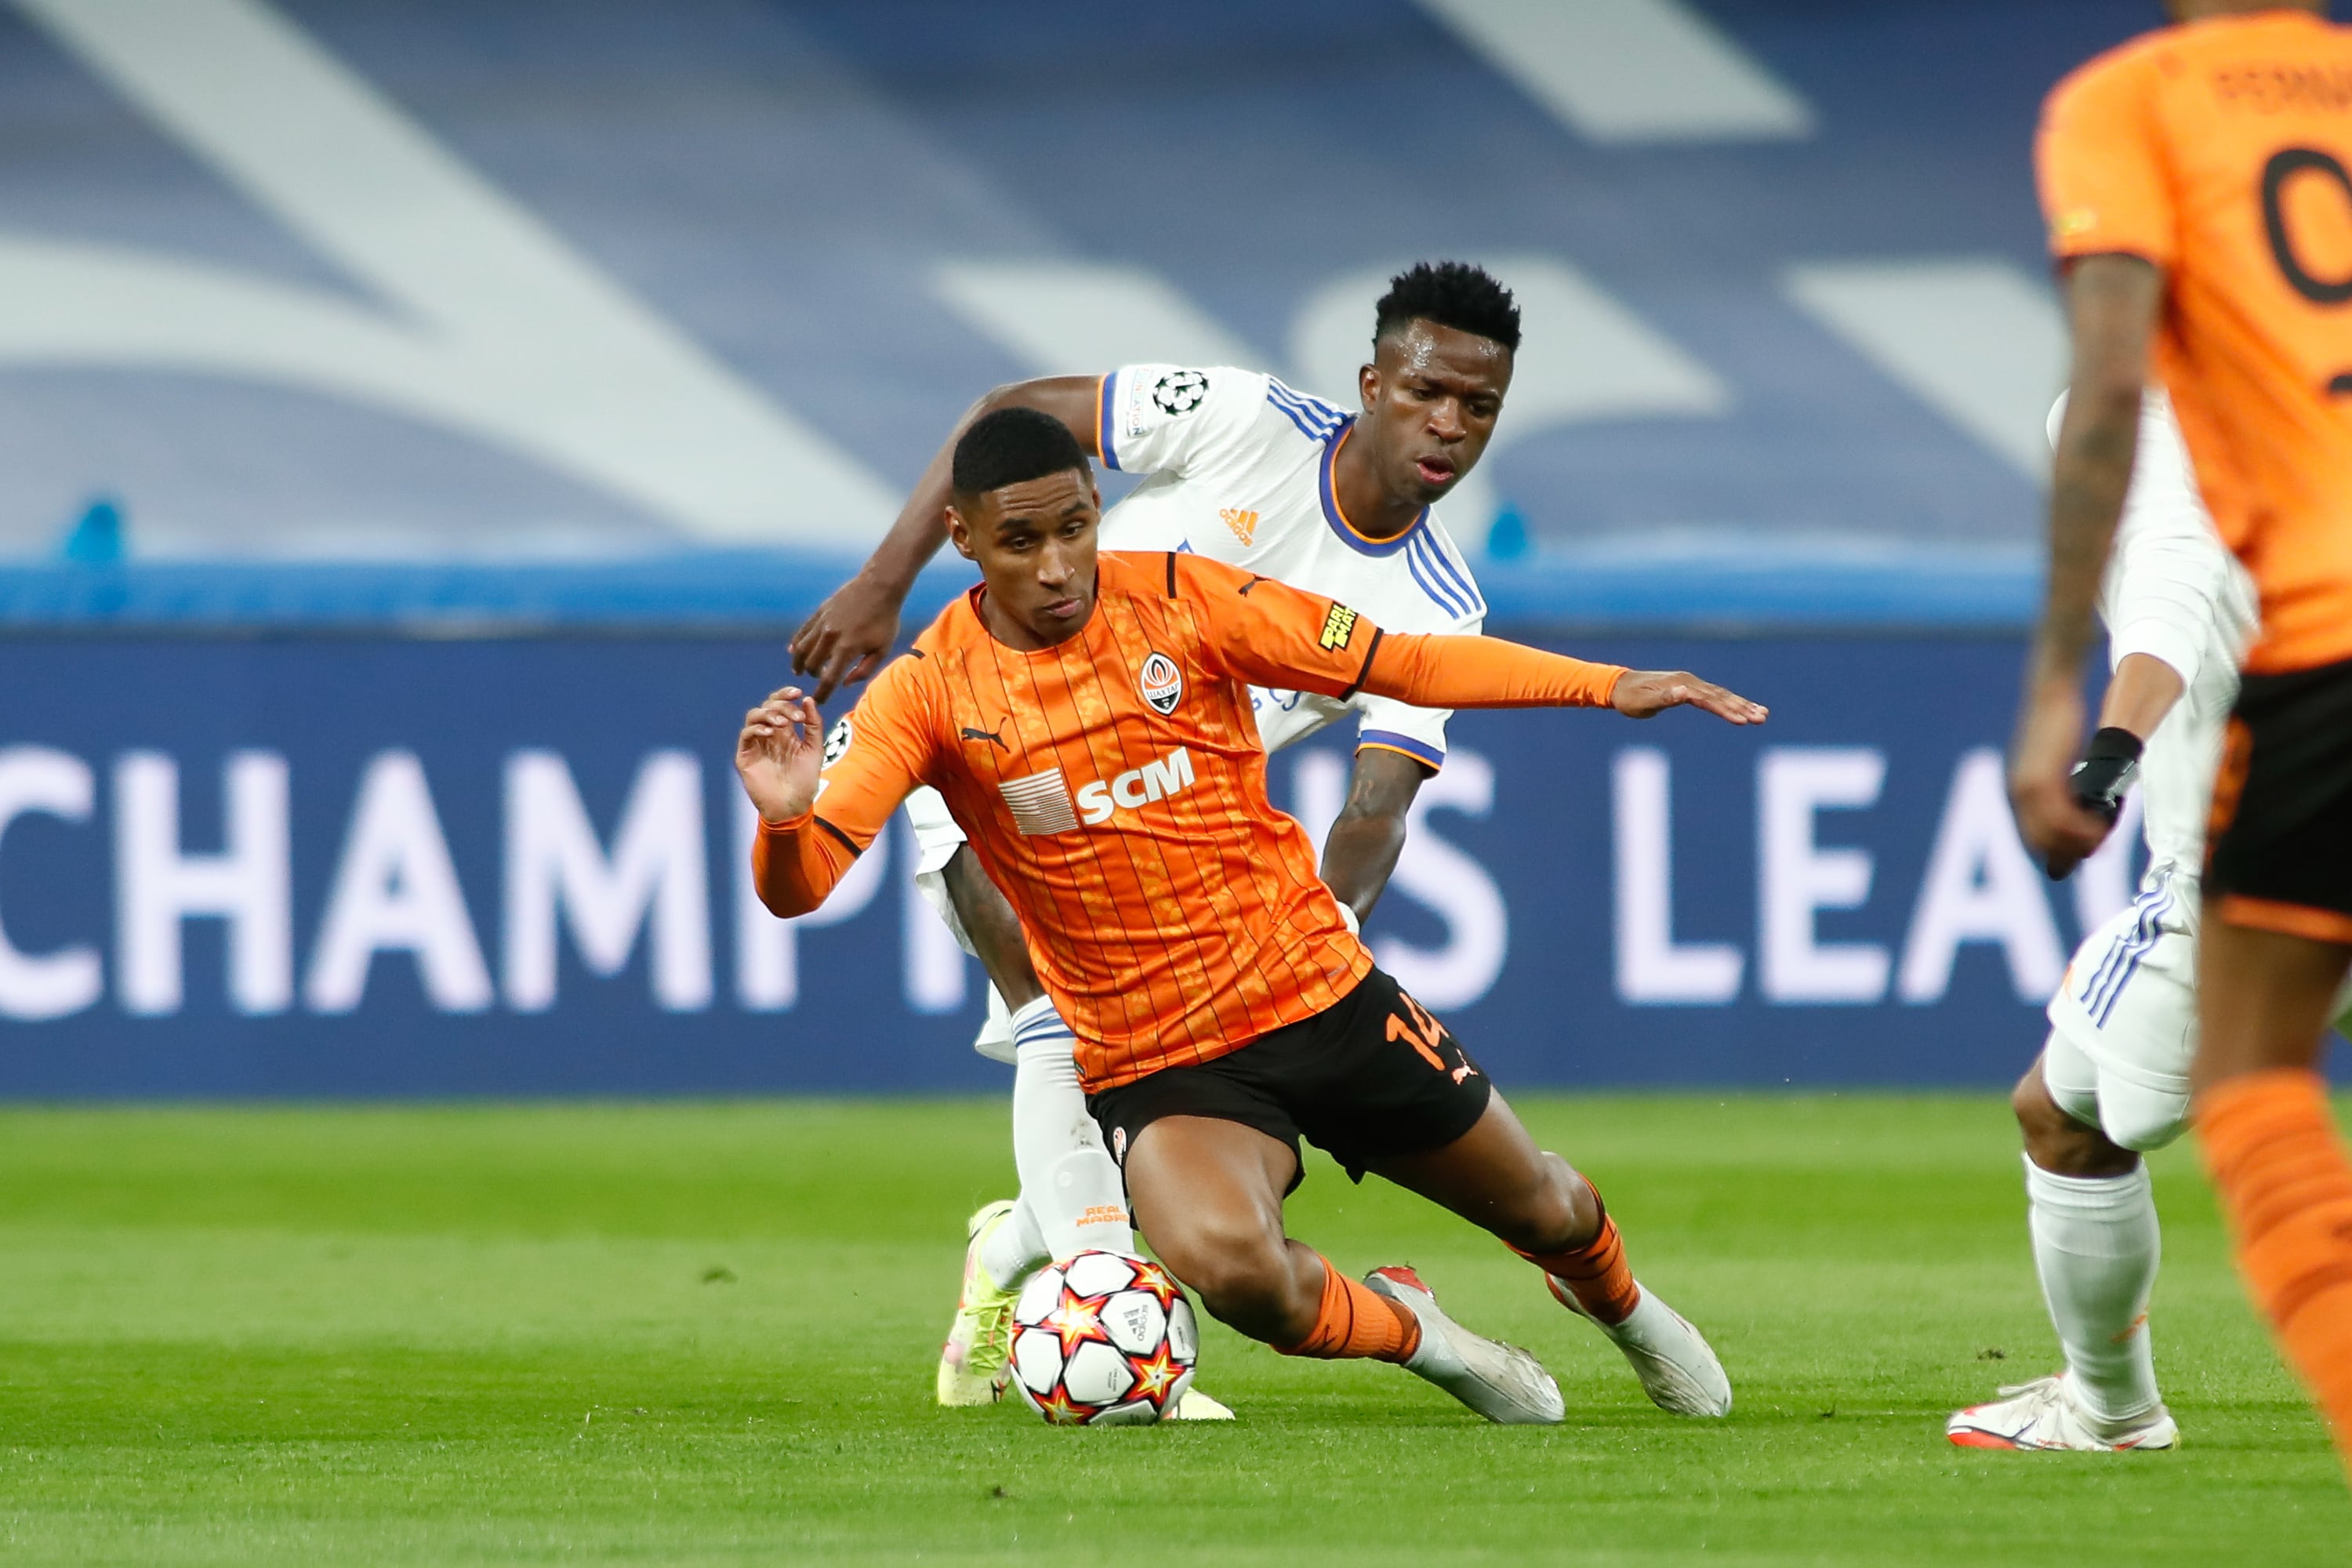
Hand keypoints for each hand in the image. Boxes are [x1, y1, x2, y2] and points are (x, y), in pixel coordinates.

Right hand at [737, 687, 825, 824]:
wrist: (793, 805)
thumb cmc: (804, 779)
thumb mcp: (814, 748)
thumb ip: (813, 724)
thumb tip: (807, 699)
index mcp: (784, 731)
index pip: (780, 704)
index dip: (786, 694)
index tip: (798, 692)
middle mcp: (768, 734)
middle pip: (767, 706)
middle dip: (781, 705)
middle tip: (795, 718)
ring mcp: (756, 744)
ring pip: (753, 716)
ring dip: (768, 715)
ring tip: (782, 724)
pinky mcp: (746, 756)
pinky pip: (746, 735)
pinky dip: (756, 729)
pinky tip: (770, 734)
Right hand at [789, 572, 905, 701]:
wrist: (879, 587)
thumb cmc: (885, 620)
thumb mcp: (882, 649)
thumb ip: (863, 670)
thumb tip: (844, 684)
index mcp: (847, 649)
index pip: (828, 680)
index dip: (822, 694)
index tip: (820, 701)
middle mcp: (830, 637)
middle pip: (811, 665)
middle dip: (814, 676)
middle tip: (821, 679)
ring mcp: (823, 623)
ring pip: (801, 649)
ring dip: (799, 663)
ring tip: (799, 671)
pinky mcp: (819, 612)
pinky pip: (802, 632)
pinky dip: (796, 643)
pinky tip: (793, 651)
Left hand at [1612, 670, 1768, 723]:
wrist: (1618, 686)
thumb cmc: (1628, 698)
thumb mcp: (1642, 702)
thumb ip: (1664, 698)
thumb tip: (1684, 692)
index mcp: (1681, 685)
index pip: (1709, 699)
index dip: (1726, 710)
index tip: (1743, 721)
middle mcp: (1689, 681)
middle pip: (1721, 696)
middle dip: (1743, 707)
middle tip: (1763, 718)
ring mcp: (1690, 683)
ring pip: (1721, 695)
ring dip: (1742, 705)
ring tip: (1763, 714)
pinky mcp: (1689, 688)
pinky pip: (1714, 696)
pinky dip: (1730, 703)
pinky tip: (1742, 709)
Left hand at [2008, 675, 2111, 877]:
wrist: (2050, 694)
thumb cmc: (2055, 724)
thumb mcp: (2054, 761)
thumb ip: (2059, 784)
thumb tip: (2075, 804)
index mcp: (2017, 791)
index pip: (2030, 836)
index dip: (2055, 852)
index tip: (2077, 858)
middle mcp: (2017, 793)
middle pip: (2040, 841)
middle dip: (2068, 853)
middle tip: (2095, 853)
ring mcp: (2028, 788)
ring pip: (2053, 832)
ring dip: (2079, 842)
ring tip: (2101, 842)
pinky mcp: (2044, 778)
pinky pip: (2062, 815)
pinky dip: (2081, 827)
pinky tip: (2099, 828)